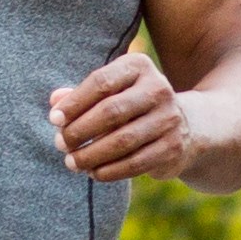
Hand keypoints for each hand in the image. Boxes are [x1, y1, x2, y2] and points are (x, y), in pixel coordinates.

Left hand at [51, 51, 200, 181]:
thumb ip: (82, 94)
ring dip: (91, 154)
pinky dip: (110, 171)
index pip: (101, 82)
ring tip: (72, 162)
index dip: (74, 103)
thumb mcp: (111, 91)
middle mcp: (158, 89)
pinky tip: (93, 172)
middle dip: (80, 131)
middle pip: (111, 111)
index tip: (54, 119)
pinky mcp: (172, 147)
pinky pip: (135, 162)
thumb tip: (55, 101)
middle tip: (60, 144)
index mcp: (138, 66)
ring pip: (122, 140)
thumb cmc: (132, 104)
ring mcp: (169, 118)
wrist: (186, 124)